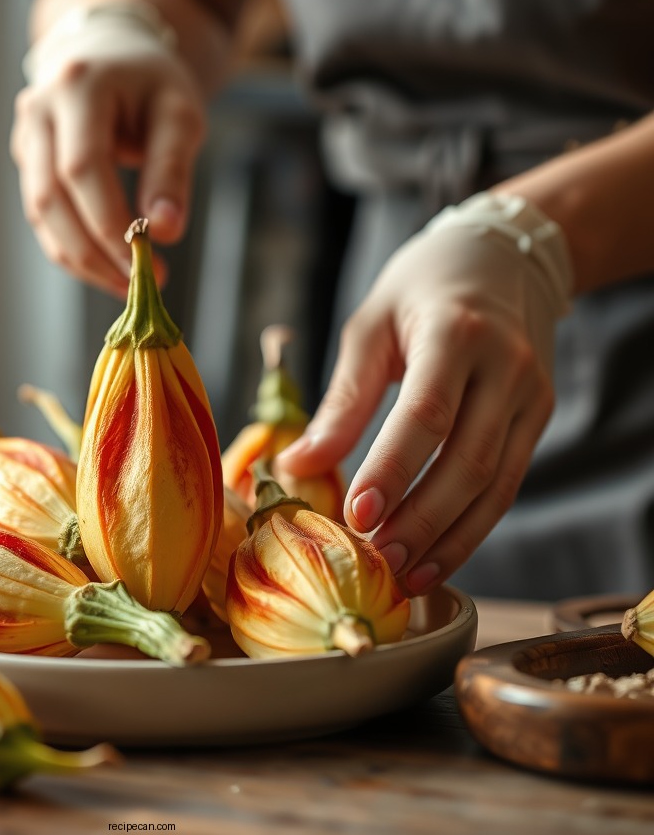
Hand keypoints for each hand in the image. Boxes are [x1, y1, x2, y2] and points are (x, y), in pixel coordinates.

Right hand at [9, 3, 205, 294]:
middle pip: (50, 200)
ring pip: (39, 215)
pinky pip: (43, 215)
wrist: (112, 53)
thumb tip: (166, 232)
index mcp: (76, 87)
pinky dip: (73, 247)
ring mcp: (24, 137)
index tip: (148, 265)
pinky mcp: (26, 162)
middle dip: (93, 253)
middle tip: (136, 285)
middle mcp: (38, 110)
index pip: (82, 169)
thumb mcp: (178, 114)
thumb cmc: (152, 82)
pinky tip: (106, 266)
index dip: (109, 225)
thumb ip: (171, 170)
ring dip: (81, 259)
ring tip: (125, 284)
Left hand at [277, 194, 572, 593]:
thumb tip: (297, 465)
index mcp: (455, 333)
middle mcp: (506, 367)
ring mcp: (531, 396)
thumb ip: (342, 399)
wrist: (502, 260)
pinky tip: (435, 558)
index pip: (426, 414)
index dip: (392, 470)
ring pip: (495, 484)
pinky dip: (472, 528)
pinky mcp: (537, 419)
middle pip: (467, 460)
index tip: (356, 516)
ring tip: (403, 574)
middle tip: (375, 559)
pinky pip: (507, 485)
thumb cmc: (421, 290)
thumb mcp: (370, 327)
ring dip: (449, 538)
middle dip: (420, 519)